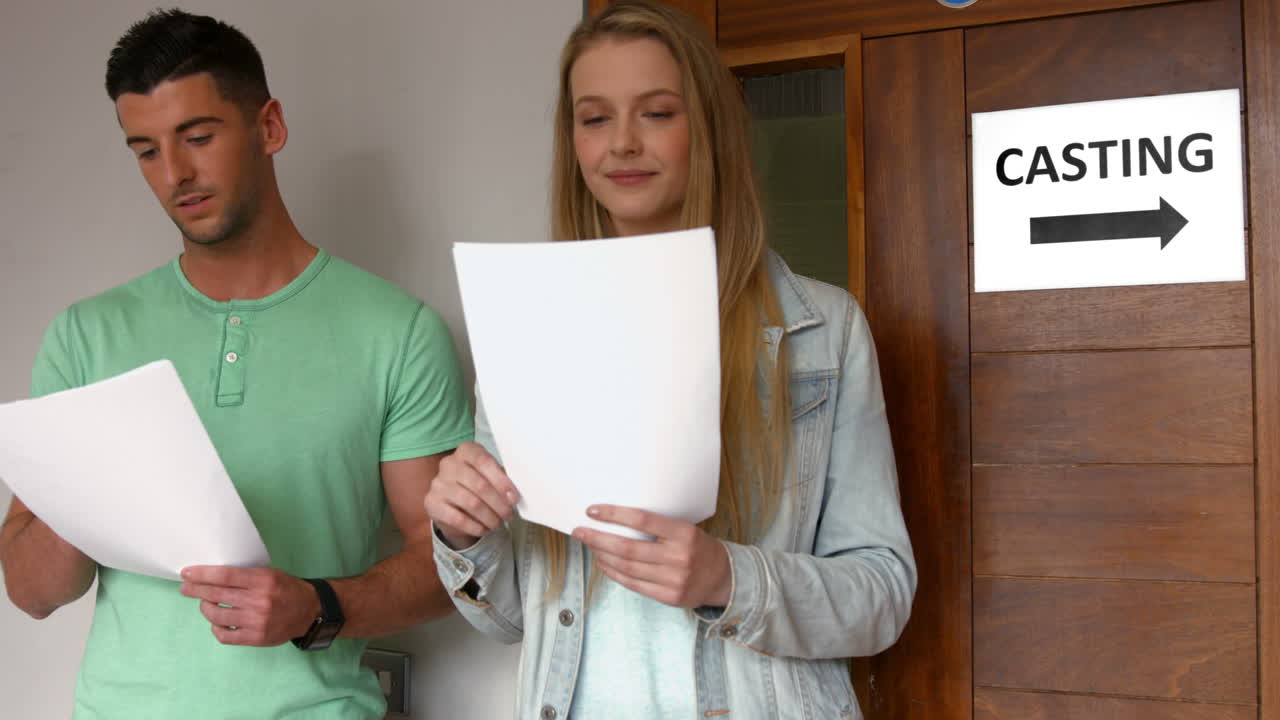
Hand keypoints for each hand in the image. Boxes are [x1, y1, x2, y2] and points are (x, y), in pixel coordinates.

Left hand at [180, 566, 318, 645]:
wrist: (310, 611)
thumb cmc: (287, 589)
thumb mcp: (270, 574)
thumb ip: (245, 576)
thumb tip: (212, 576)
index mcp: (263, 581)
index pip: (225, 576)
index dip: (202, 574)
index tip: (187, 573)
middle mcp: (259, 601)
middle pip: (216, 594)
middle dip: (195, 590)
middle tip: (185, 588)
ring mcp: (256, 621)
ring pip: (216, 615)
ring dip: (206, 608)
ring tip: (206, 604)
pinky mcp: (255, 638)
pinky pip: (224, 635)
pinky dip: (216, 628)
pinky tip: (217, 622)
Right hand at [424, 441, 518, 548]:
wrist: (452, 504)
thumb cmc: (477, 486)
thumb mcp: (490, 477)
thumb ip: (502, 479)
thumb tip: (514, 494)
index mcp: (466, 451)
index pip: (484, 461)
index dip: (502, 481)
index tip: (514, 497)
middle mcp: (449, 464)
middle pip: (479, 485)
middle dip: (499, 503)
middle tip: (509, 514)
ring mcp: (438, 483)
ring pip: (471, 503)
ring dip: (489, 517)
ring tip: (498, 524)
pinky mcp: (431, 503)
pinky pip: (457, 518)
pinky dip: (475, 526)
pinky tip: (484, 529)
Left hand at [573, 505, 730, 608]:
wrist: (723, 578)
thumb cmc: (698, 547)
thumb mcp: (685, 529)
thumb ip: (657, 527)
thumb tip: (616, 519)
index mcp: (683, 533)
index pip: (642, 520)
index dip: (614, 515)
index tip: (593, 511)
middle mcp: (679, 557)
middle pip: (628, 548)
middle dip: (598, 538)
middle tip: (580, 531)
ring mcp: (674, 579)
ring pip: (627, 567)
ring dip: (603, 556)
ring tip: (590, 546)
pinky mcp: (669, 597)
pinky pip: (633, 584)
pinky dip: (614, 573)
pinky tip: (604, 563)